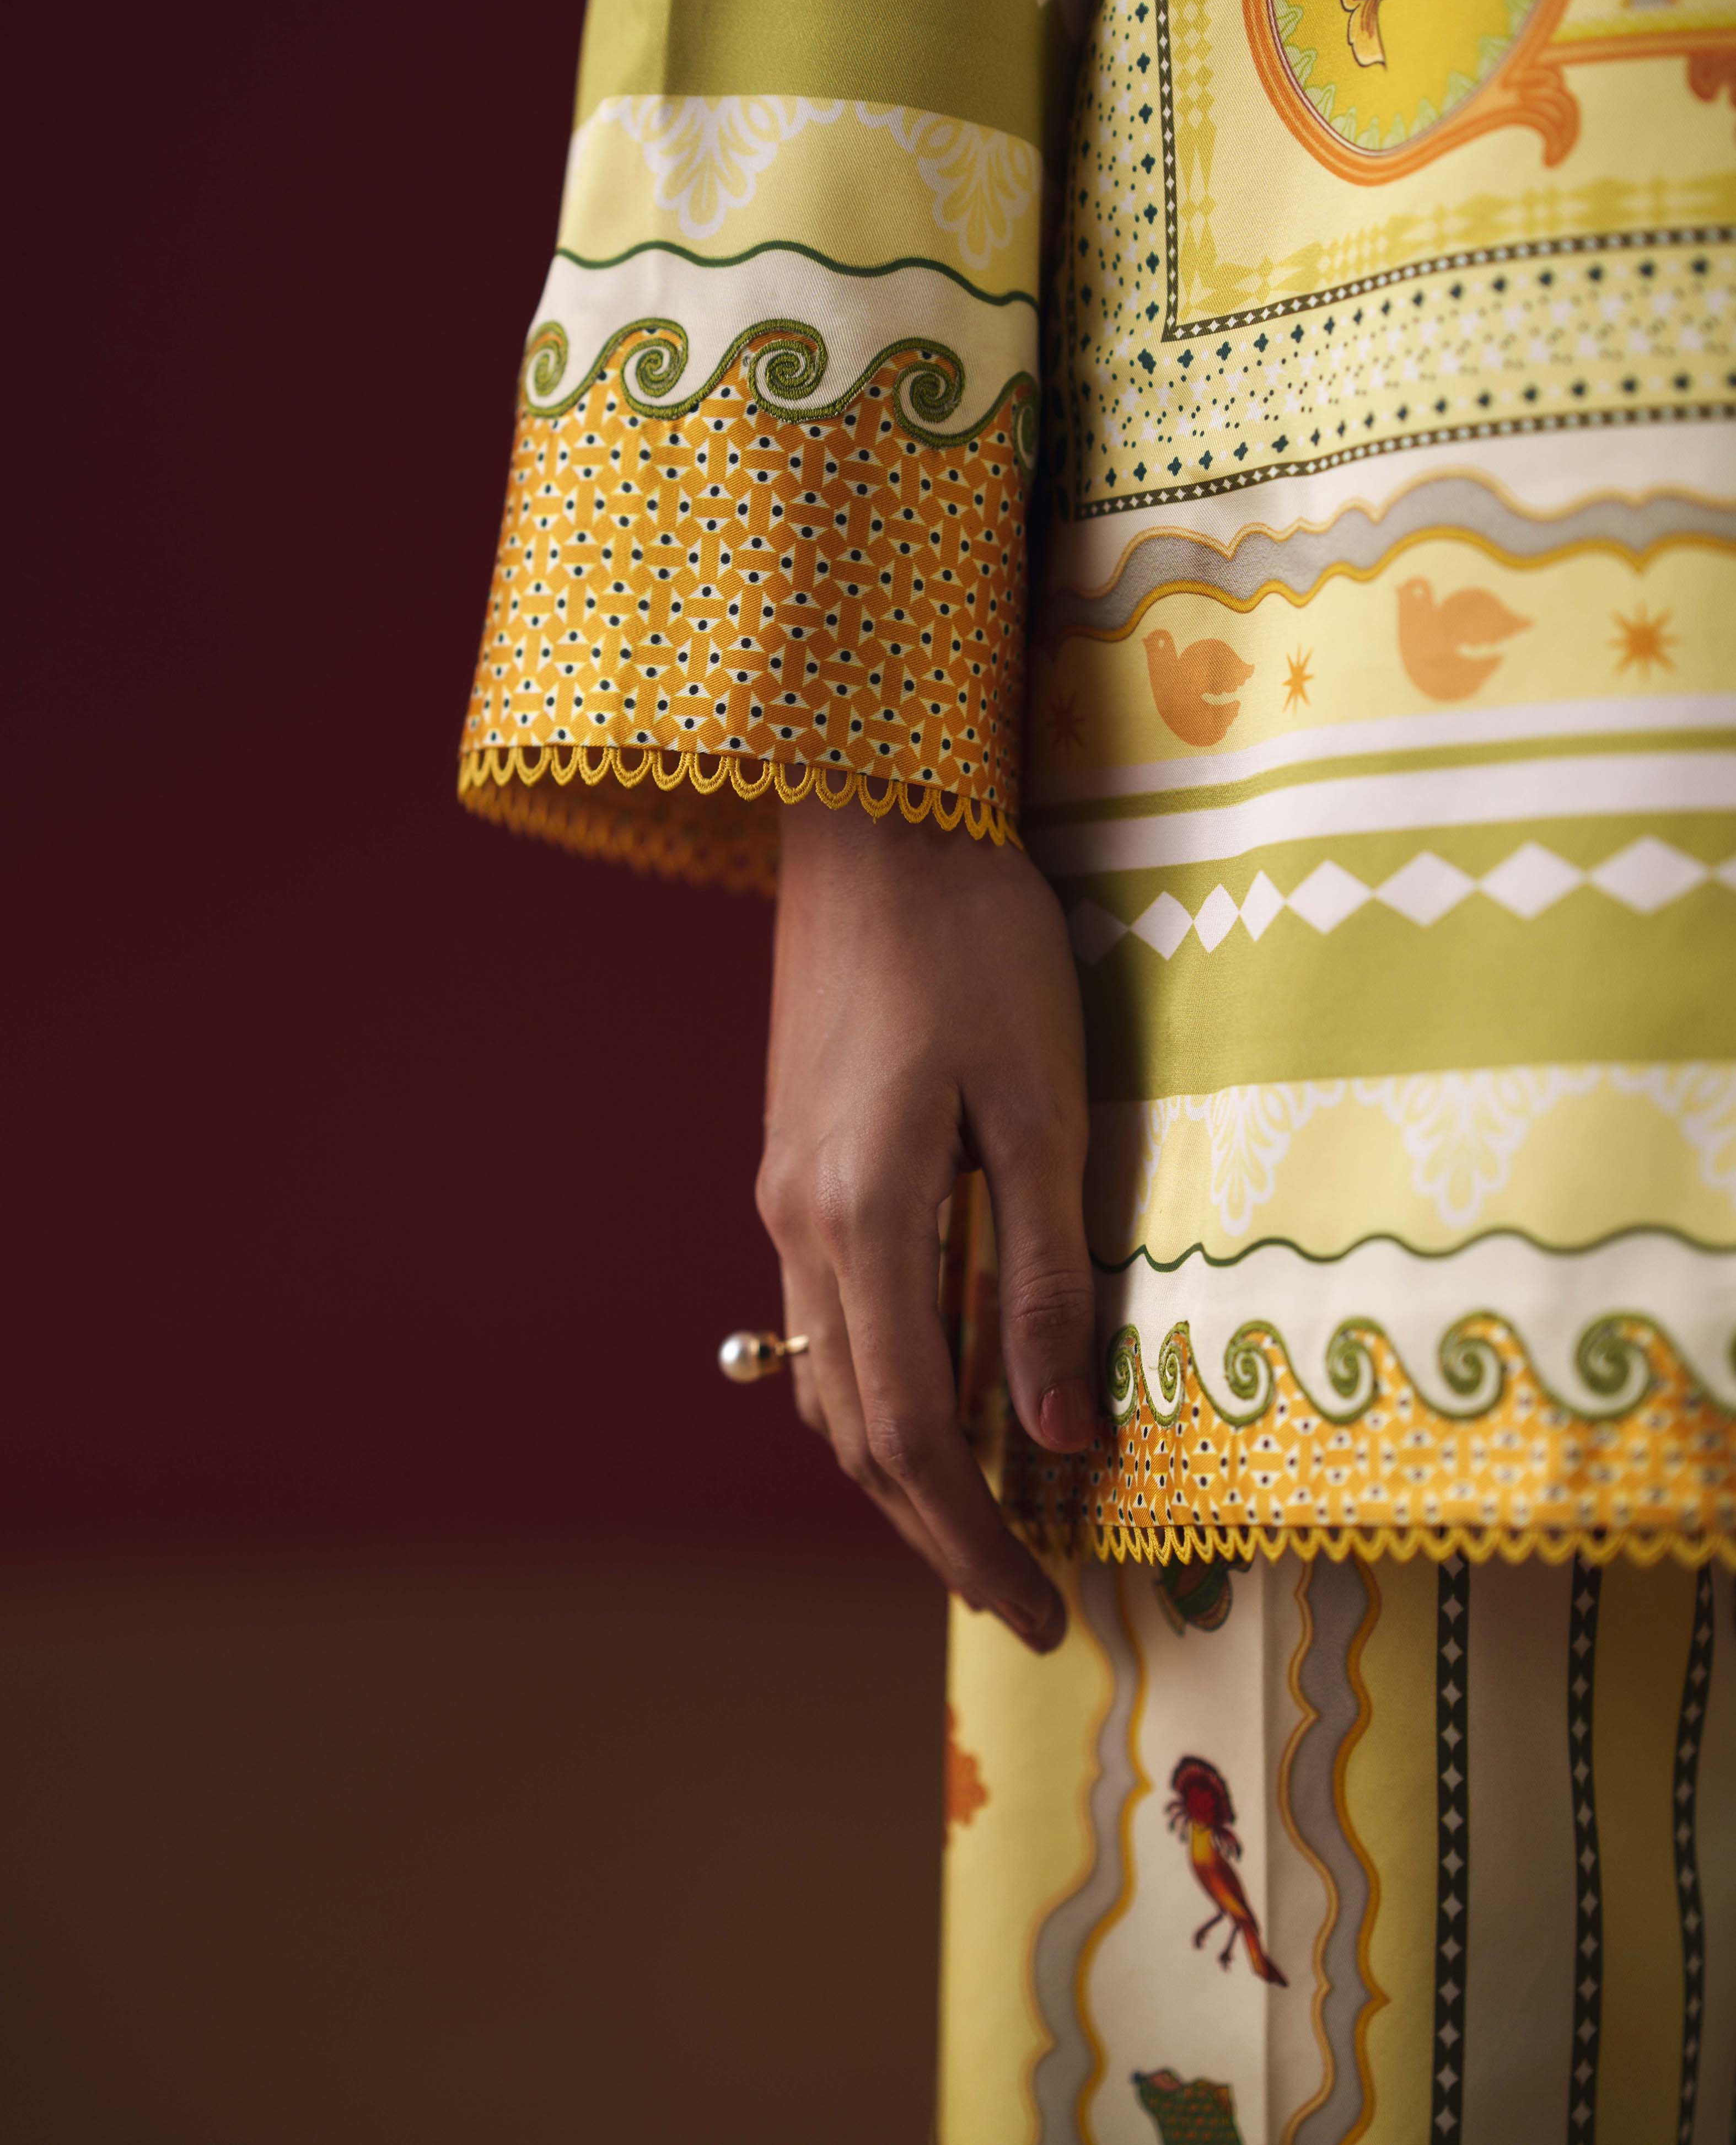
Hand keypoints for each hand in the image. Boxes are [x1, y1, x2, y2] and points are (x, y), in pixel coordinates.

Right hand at [756, 794, 1096, 1650]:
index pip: (911, 1432)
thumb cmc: (976, 945)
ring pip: (829, 1379)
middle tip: (1020, 1594)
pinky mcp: (793, 1160)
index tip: (1039, 1611)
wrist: (875, 823)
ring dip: (900, 1463)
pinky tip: (937, 1390)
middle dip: (936, 1527)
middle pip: (855, 1428)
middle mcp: (802, 1223)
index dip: (972, 1537)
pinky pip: (826, 1315)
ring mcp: (785, 1192)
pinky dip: (880, 1385)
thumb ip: (1042, 1278)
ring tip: (986, 1513)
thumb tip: (1059, 1433)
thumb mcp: (1040, 1109)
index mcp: (863, 1216)